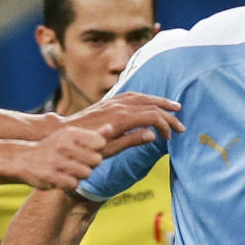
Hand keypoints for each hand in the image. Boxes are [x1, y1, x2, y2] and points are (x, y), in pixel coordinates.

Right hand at [17, 125, 107, 190]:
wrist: (23, 159)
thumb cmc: (53, 148)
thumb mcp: (71, 137)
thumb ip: (93, 135)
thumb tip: (112, 128)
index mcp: (70, 133)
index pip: (100, 142)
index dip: (97, 150)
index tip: (87, 150)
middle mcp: (63, 145)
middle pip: (97, 160)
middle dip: (90, 164)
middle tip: (78, 162)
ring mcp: (56, 161)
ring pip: (87, 173)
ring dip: (80, 174)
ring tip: (69, 169)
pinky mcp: (51, 176)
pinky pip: (74, 183)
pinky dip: (70, 182)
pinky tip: (61, 176)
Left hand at [67, 93, 183, 155]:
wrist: (63, 133)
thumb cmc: (85, 146)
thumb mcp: (109, 148)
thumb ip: (132, 140)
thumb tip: (153, 135)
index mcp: (121, 118)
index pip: (152, 116)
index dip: (165, 126)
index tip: (169, 138)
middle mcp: (118, 106)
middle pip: (150, 105)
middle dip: (168, 114)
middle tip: (181, 125)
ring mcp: (113, 101)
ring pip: (142, 97)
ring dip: (160, 102)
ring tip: (173, 107)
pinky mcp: (108, 101)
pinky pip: (132, 95)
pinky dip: (146, 98)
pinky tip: (151, 102)